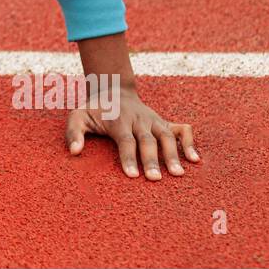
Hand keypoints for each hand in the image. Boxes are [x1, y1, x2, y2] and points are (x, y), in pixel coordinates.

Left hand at [66, 88, 199, 180]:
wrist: (113, 89)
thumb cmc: (95, 109)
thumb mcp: (78, 116)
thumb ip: (74, 132)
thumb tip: (74, 152)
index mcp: (118, 120)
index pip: (125, 140)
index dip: (128, 157)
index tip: (132, 175)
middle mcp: (139, 120)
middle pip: (148, 140)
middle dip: (152, 159)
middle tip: (155, 179)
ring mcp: (153, 120)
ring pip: (166, 136)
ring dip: (173, 154)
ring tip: (178, 174)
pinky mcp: (163, 122)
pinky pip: (180, 130)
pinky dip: (189, 142)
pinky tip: (194, 159)